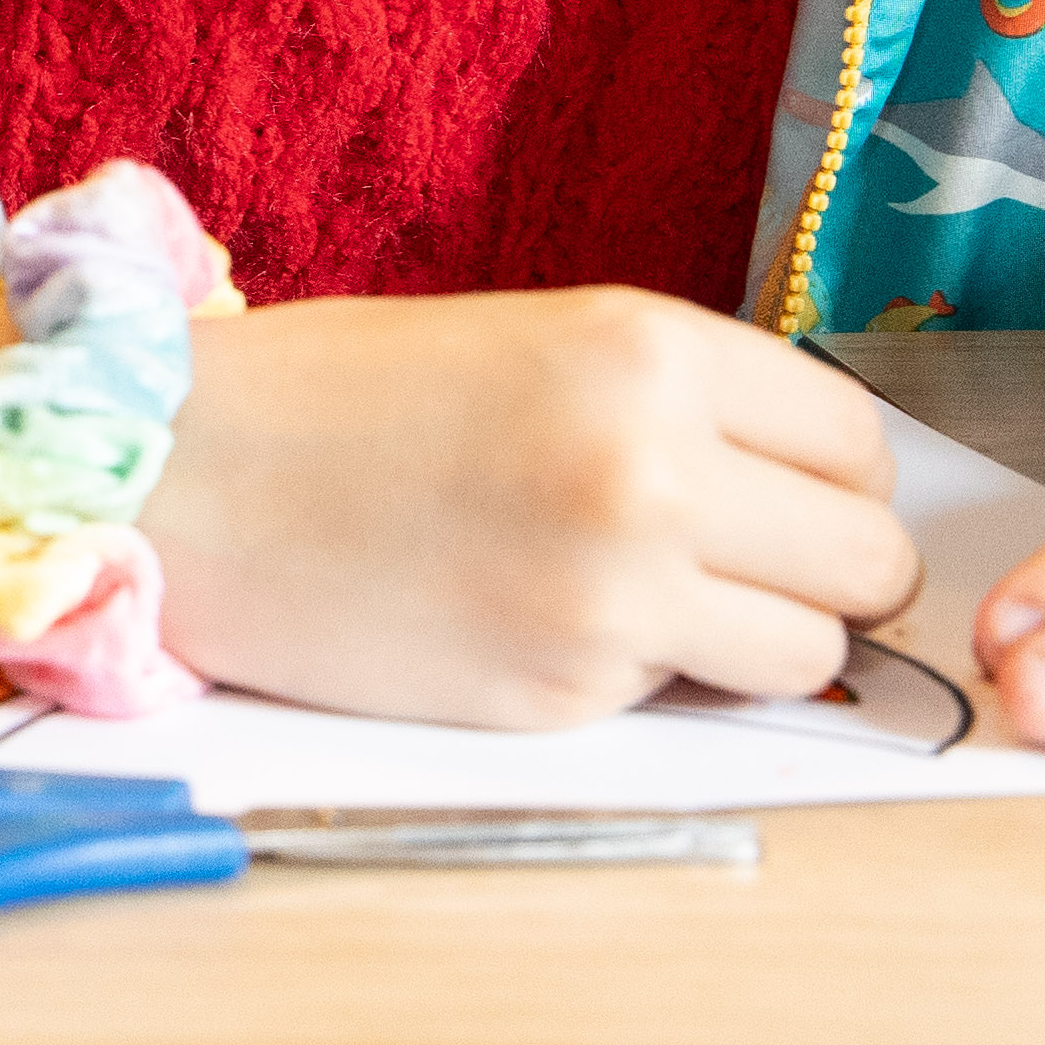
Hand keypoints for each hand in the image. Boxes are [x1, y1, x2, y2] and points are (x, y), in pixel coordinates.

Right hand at [0, 284, 917, 727]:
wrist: (177, 476)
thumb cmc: (344, 400)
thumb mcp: (537, 343)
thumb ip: (679, 406)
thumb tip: (812, 501)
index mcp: (649, 353)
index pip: (859, 443)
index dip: (826, 481)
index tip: (773, 496)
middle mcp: (654, 469)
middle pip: (867, 560)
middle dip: (817, 574)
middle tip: (726, 566)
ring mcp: (614, 594)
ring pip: (809, 655)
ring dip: (752, 643)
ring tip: (639, 604)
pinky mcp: (562, 696)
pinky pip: (684, 701)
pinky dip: (639, 679)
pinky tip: (535, 625)